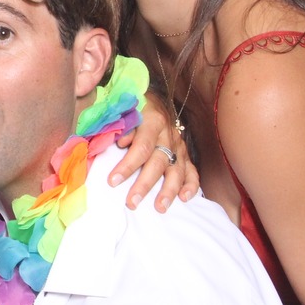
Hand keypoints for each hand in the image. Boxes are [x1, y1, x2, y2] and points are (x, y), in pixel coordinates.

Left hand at [110, 95, 197, 211]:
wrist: (153, 96)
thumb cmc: (132, 105)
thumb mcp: (123, 109)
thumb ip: (120, 125)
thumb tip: (120, 143)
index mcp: (152, 122)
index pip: (140, 148)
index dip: (127, 166)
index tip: (113, 181)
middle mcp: (168, 135)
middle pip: (158, 163)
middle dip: (145, 185)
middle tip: (132, 203)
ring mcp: (179, 145)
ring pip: (177, 170)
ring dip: (168, 191)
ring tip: (159, 208)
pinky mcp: (185, 152)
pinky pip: (192, 170)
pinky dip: (191, 185)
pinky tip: (185, 198)